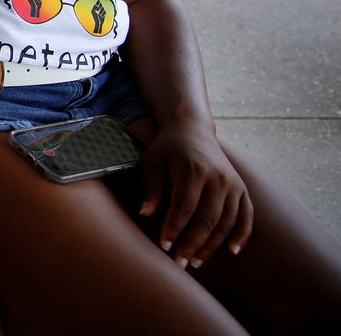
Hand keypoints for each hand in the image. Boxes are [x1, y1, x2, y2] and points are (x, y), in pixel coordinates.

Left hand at [139, 120, 252, 267]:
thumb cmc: (167, 148)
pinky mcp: (242, 189)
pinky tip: (232, 251)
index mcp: (193, 169)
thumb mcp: (152, 161)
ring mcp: (234, 184)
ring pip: (226, 222)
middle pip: (208, 219)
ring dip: (213, 245)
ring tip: (196, 262)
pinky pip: (246, 216)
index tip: (164, 246)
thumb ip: (151, 187)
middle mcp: (218, 178)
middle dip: (193, 244)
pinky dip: (242, 235)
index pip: (184, 206)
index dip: (174, 228)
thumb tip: (146, 214)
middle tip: (180, 263)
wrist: (193, 129)